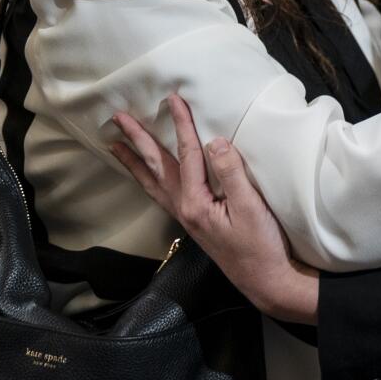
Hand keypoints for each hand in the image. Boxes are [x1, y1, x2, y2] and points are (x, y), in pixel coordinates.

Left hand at [109, 96, 318, 323]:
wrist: (265, 280)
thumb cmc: (261, 246)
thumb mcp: (250, 207)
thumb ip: (231, 172)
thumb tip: (214, 141)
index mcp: (195, 202)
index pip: (187, 154)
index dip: (181, 124)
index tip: (174, 99)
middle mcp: (184, 209)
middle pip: (156, 167)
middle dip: (138, 140)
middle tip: (118, 118)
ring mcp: (186, 217)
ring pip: (153, 182)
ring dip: (135, 161)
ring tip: (116, 146)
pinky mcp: (194, 222)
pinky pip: (162, 194)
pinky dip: (149, 179)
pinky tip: (149, 175)